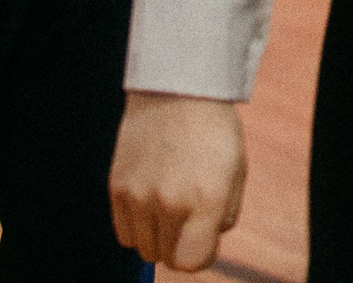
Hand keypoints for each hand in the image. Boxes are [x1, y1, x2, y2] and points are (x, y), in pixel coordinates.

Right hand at [108, 91, 244, 271]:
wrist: (178, 90)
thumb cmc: (212, 134)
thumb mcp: (235, 174)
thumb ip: (223, 218)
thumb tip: (200, 251)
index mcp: (207, 200)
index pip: (193, 261)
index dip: (201, 254)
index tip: (204, 237)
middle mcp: (170, 202)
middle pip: (167, 257)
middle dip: (180, 244)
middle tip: (187, 214)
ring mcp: (140, 196)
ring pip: (144, 248)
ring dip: (157, 236)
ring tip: (168, 204)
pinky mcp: (117, 188)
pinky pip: (124, 233)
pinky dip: (136, 226)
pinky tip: (149, 201)